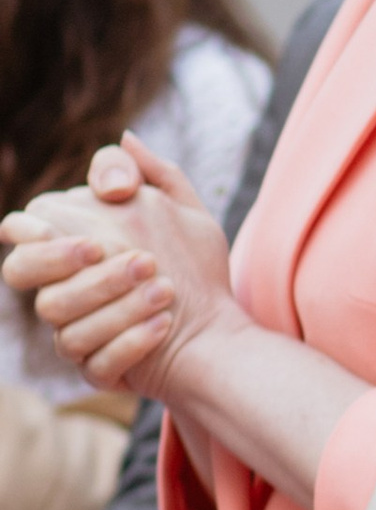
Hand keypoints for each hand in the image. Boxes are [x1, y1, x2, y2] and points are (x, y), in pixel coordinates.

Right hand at [0, 136, 236, 397]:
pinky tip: (164, 324)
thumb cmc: (191, 265)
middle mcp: (61, 289)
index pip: (22, 230)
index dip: (37, 230)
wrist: (218, 327)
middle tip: (130, 258)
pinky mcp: (95, 369)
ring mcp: (72, 332)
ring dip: (115, 302)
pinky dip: (130, 342)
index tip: (92, 237)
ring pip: (62, 321)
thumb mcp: (182, 212)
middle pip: (22, 274)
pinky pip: (95, 362)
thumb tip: (124, 140)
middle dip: (66, 263)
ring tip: (165, 288)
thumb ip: (149, 174)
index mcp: (69, 244)